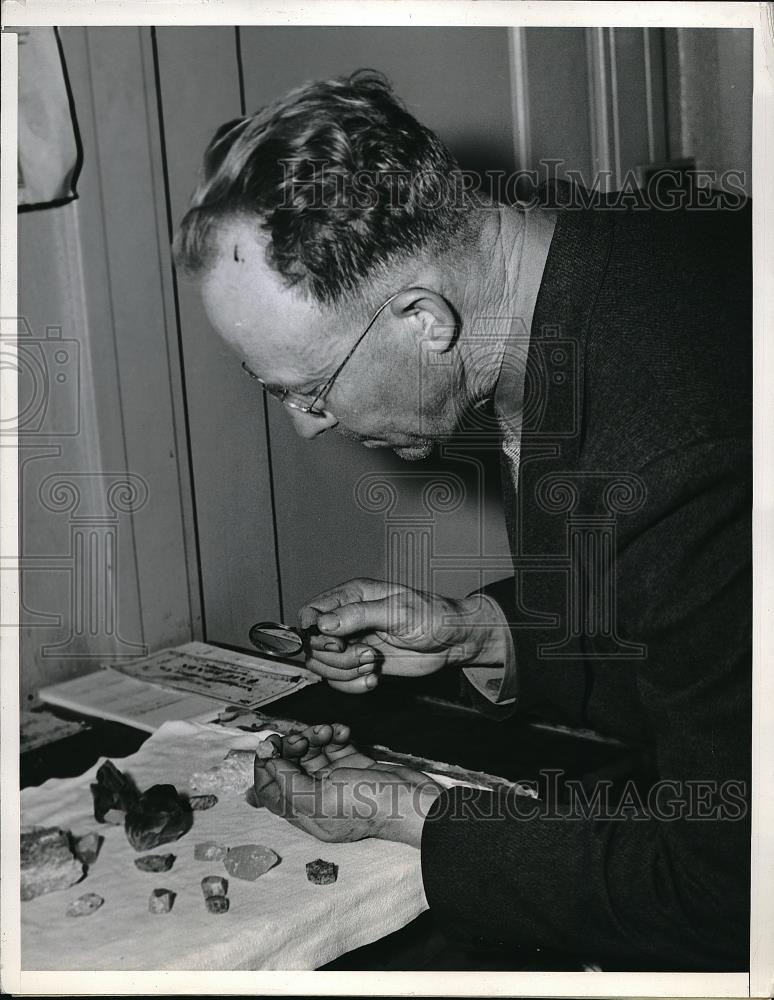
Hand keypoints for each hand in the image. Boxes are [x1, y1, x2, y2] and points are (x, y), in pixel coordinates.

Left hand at [252, 722, 440, 847]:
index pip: (270, 789)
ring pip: (312, 752)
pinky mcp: (353, 765)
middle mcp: (317, 797)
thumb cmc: (368, 804)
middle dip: (294, 745)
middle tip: (304, 737)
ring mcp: (336, 780)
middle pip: (290, 766)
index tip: (271, 744)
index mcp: (304, 813)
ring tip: (328, 731)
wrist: (412, 800)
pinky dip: (335, 735)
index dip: (266, 765)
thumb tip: (267, 762)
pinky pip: (334, 745)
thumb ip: (288, 782)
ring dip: (316, 735)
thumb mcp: (319, 798)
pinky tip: (344, 731)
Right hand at [298, 578, 508, 693]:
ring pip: (323, 665)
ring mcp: (352, 642)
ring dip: (345, 672)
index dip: (315, 632)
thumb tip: (323, 623)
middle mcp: (346, 619)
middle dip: (336, 657)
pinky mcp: (359, 663)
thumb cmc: (432, 616)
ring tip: (372, 665)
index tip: (339, 643)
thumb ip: (358, 615)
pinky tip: (373, 679)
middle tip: (367, 655)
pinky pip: (338, 681)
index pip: (310, 611)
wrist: (452, 642)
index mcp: (352, 595)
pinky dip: (352, 685)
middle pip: (313, 643)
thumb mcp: (397, 612)